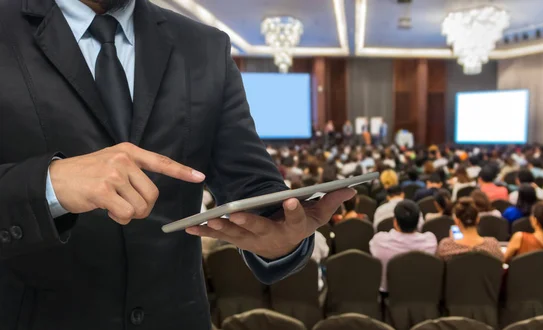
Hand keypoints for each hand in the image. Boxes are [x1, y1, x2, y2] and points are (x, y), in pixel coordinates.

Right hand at [49, 142, 204, 223]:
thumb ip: (133, 171)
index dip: (182, 171)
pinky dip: (120, 218)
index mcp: (129, 151)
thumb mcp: (112, 162)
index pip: (161, 162)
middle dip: (144, 207)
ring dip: (130, 214)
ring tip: (113, 206)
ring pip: (140, 206)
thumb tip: (151, 193)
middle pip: (153, 194)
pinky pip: (126, 214)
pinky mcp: (103, 190)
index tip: (199, 177)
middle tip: (128, 208)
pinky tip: (107, 210)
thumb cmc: (87, 175)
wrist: (55, 180)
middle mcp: (123, 159)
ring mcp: (113, 174)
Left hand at [186, 188, 355, 259]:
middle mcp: (272, 235)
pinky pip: (220, 237)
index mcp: (294, 227)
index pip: (296, 219)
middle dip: (248, 221)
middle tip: (237, 212)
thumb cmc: (302, 225)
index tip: (291, 200)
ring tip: (211, 218)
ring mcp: (253, 240)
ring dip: (223, 227)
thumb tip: (351, 188)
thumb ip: (332, 201)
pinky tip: (189, 229)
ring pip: (237, 234)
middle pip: (260, 228)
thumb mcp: (319, 215)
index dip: (295, 210)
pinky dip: (204, 234)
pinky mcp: (237, 239)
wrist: (283, 249)